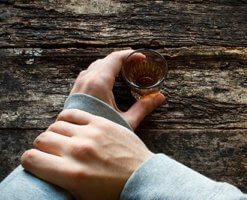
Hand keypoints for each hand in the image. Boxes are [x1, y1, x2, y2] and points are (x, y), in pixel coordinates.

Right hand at [21, 109, 152, 199]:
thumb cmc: (113, 191)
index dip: (31, 161)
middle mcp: (78, 151)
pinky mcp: (101, 123)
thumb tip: (45, 169)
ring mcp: (91, 134)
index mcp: (70, 174)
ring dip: (55, 133)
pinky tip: (70, 126)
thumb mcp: (82, 196)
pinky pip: (73, 113)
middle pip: (42, 139)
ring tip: (63, 141)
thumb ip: (60, 180)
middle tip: (52, 152)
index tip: (38, 163)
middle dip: (42, 147)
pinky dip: (66, 119)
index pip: (31, 158)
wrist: (141, 177)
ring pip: (56, 125)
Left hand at [71, 49, 165, 129]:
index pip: (115, 59)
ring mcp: (78, 86)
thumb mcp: (127, 121)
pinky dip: (99, 72)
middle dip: (121, 60)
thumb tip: (160, 97)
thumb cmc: (102, 135)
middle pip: (105, 61)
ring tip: (122, 71)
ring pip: (95, 67)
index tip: (141, 57)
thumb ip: (144, 107)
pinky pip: (87, 74)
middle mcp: (86, 80)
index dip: (130, 55)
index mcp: (99, 83)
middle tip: (135, 63)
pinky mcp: (74, 93)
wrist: (78, 146)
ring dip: (109, 65)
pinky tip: (107, 82)